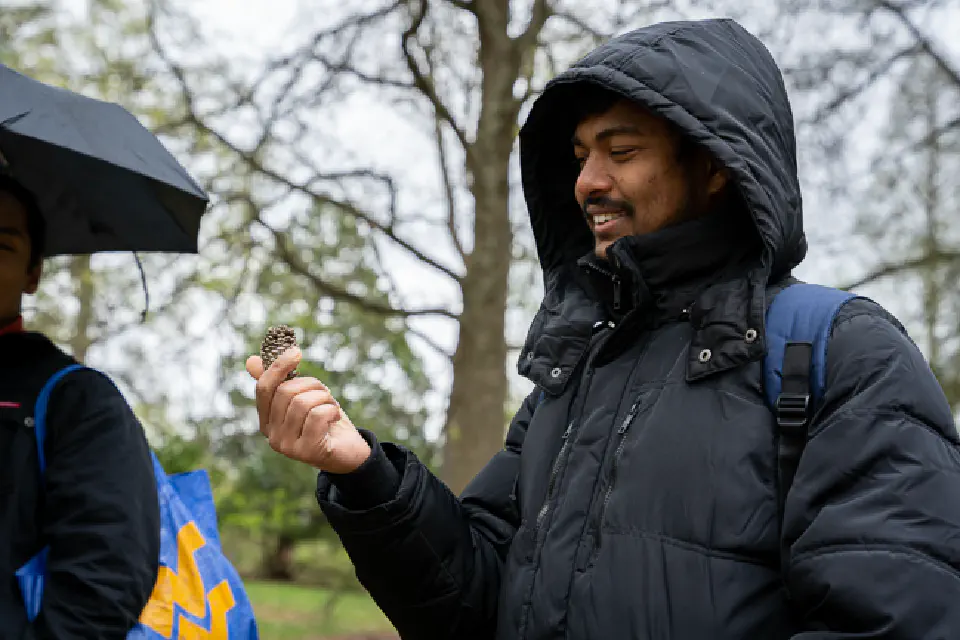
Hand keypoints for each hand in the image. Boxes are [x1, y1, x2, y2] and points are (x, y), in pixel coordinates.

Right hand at [246, 347, 371, 473]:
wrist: (348, 452)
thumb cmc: (324, 421)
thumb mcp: (303, 397)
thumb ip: (279, 381)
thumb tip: (250, 360)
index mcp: (267, 420)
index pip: (264, 388)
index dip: (278, 367)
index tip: (296, 351)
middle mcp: (271, 435)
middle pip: (285, 392)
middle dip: (312, 385)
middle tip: (325, 394)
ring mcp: (287, 446)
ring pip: (302, 402)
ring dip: (324, 398)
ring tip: (331, 407)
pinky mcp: (306, 451)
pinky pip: (317, 415)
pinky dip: (331, 410)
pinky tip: (334, 419)